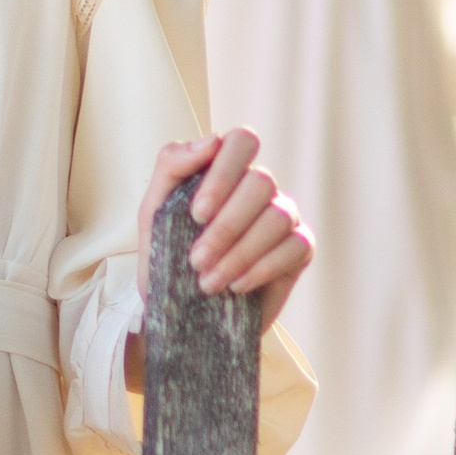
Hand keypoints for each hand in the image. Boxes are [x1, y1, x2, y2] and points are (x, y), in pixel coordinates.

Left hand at [135, 129, 311, 320]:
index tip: (197, 214)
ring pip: (278, 216)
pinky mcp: (300, 249)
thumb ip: (172, 166)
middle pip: (262, 181)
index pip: (242, 142)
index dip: (224, 173)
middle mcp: (260, 188)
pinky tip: (237, 286)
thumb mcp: (154, 210)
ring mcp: (285, 216)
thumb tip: (211, 141)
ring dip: (239, 253)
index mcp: (227, 170)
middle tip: (196, 260)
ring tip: (209, 282)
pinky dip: (262, 268)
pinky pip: (296, 246)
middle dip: (226, 226)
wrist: (180, 313)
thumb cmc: (167, 254)